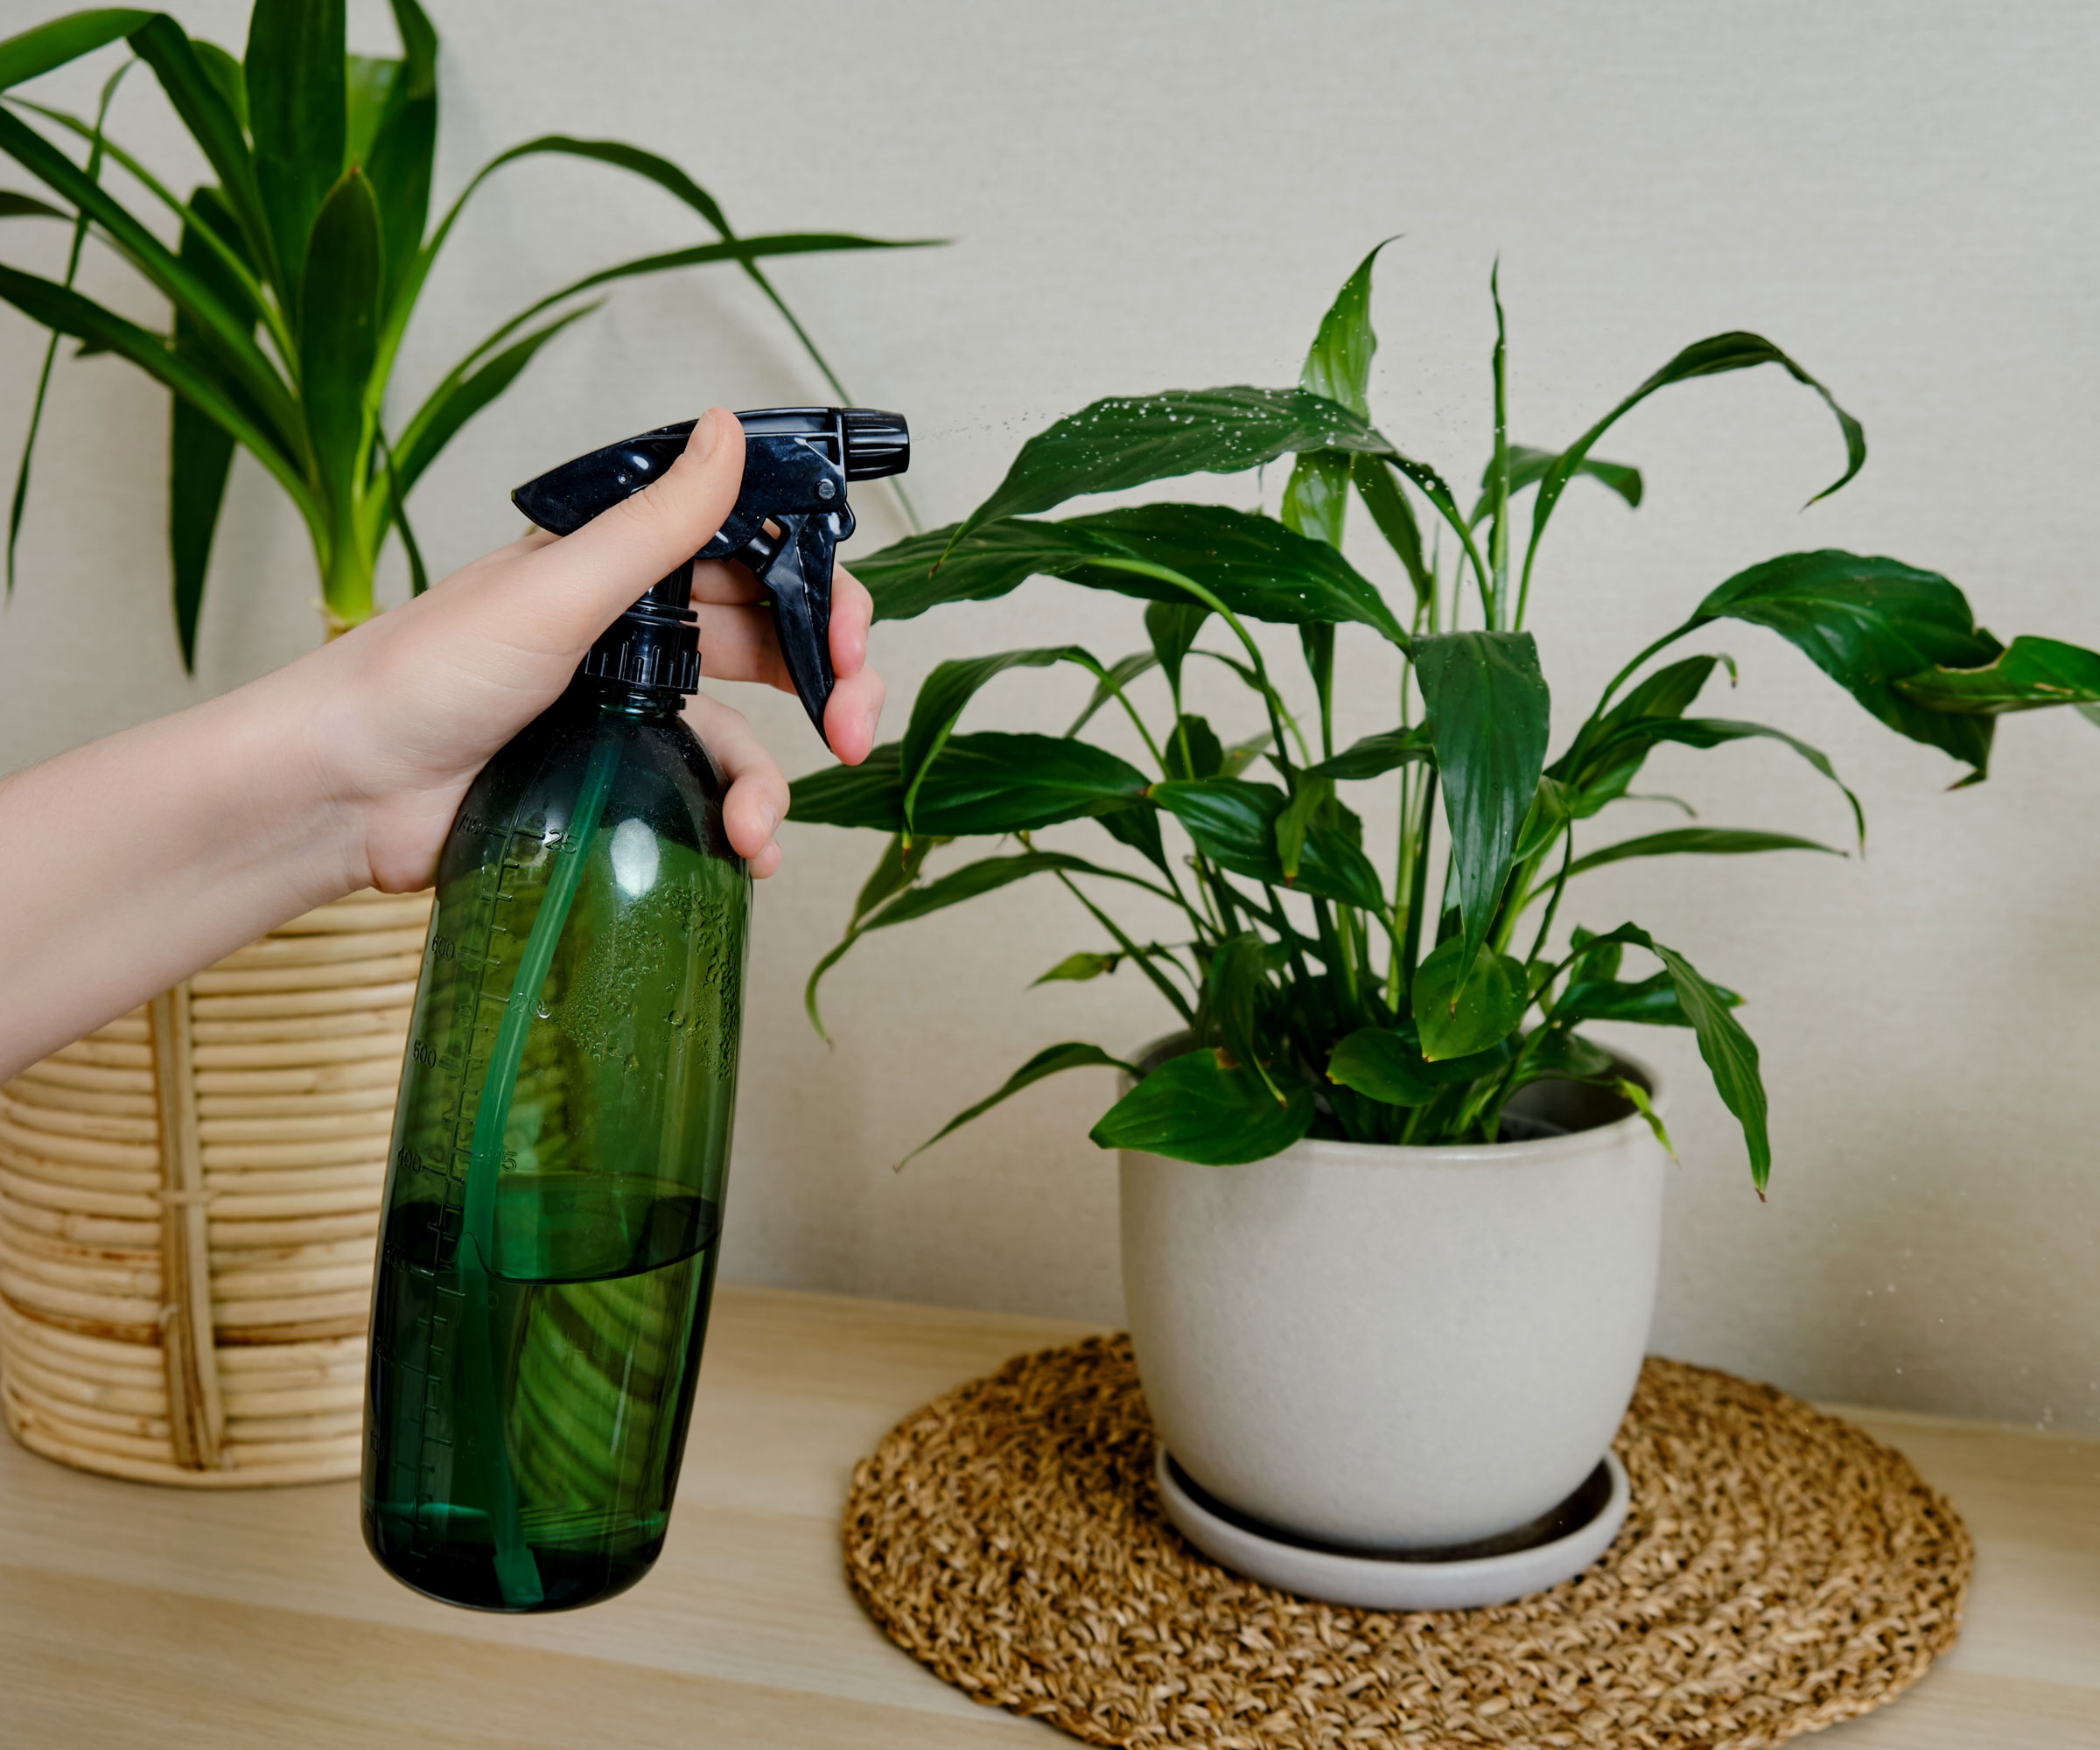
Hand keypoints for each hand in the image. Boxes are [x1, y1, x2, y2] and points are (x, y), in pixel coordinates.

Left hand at [301, 406, 884, 889]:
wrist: (344, 794)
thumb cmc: (424, 674)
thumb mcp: (557, 589)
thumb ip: (658, 524)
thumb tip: (730, 429)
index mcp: (622, 568)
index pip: (754, 559)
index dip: (817, 593)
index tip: (849, 641)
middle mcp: (634, 634)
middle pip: (770, 647)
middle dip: (830, 686)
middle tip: (856, 731)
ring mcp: (626, 715)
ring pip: (743, 736)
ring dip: (772, 781)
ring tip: (759, 830)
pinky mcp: (612, 787)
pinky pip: (701, 801)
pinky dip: (736, 828)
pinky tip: (746, 855)